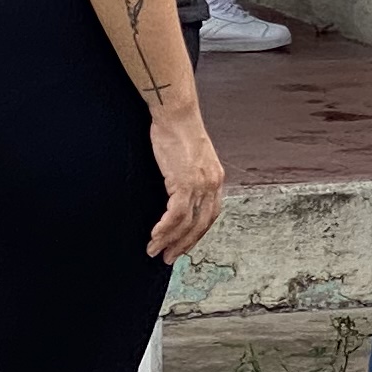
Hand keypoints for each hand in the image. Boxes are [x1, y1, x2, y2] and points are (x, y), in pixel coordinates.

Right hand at [146, 104, 226, 261]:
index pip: (210, 215)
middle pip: (201, 224)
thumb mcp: (190, 159)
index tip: (183, 245)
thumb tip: (178, 192)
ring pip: (187, 223)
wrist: (176, 114)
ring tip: (155, 250)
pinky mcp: (185, 181)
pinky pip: (176, 213)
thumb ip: (189, 176)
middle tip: (169, 257)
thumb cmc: (178, 132)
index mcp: (216, 180)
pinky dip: (165, 228)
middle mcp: (213, 184)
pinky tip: (155, 236)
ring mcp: (201, 184)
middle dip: (184, 244)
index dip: (196, 233)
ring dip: (170, 240)